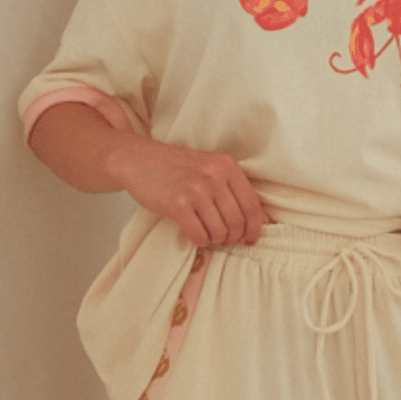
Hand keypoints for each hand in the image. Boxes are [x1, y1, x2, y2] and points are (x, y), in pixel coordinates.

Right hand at [110, 133, 271, 247]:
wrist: (138, 159)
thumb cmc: (176, 168)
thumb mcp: (210, 168)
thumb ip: (233, 190)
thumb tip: (262, 221)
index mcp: (227, 165)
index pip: (252, 204)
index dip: (254, 227)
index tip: (251, 238)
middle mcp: (214, 175)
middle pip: (237, 221)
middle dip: (232, 237)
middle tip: (223, 238)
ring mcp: (195, 189)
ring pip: (219, 231)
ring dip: (215, 239)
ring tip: (207, 233)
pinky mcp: (177, 203)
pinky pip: (199, 235)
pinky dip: (199, 240)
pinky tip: (194, 233)